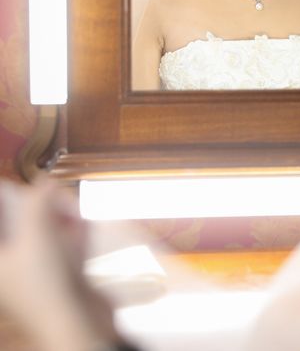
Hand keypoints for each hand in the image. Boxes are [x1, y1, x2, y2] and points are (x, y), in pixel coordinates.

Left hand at [0, 180, 123, 350]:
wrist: (78, 323)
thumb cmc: (47, 282)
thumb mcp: (37, 235)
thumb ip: (37, 203)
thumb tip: (43, 181)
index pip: (1, 221)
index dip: (12, 201)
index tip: (33, 189)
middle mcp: (11, 266)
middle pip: (25, 224)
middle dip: (46, 209)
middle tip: (62, 202)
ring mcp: (37, 273)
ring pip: (48, 234)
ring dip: (64, 221)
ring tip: (77, 216)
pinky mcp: (60, 277)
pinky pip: (65, 248)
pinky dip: (75, 237)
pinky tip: (85, 231)